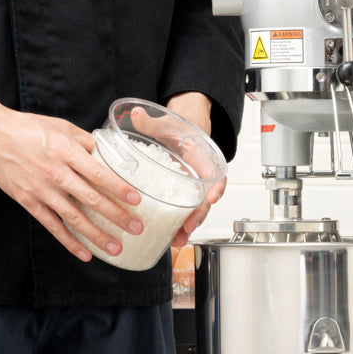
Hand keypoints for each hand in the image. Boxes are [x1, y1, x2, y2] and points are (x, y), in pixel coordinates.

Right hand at [0, 87, 144, 261]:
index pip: (99, 174)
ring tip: (116, 248)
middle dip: (117, 216)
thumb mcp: (61, 127)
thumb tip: (106, 153)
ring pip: (74, 218)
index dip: (119, 188)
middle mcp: (56, 173)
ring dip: (97, 236)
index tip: (136, 200)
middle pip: (92, 199)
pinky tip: (84, 254)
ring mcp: (42, 190)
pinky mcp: (29, 201)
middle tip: (136, 228)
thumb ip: (85, 141)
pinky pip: (52, 226)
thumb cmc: (27, 127)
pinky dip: (69, 242)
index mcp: (67, 152)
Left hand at [165, 91, 226, 246]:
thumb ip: (152, 121)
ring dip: (188, 226)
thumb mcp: (167, 124)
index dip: (216, 186)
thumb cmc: (179, 130)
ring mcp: (191, 189)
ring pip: (196, 211)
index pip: (214, 173)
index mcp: (202, 158)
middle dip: (198, 215)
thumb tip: (136, 113)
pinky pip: (184, 213)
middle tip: (188, 228)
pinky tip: (170, 237)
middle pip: (205, 200)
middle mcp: (200, 177)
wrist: (182, 133)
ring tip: (177, 240)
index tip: (212, 197)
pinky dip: (179, 226)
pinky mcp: (181, 196)